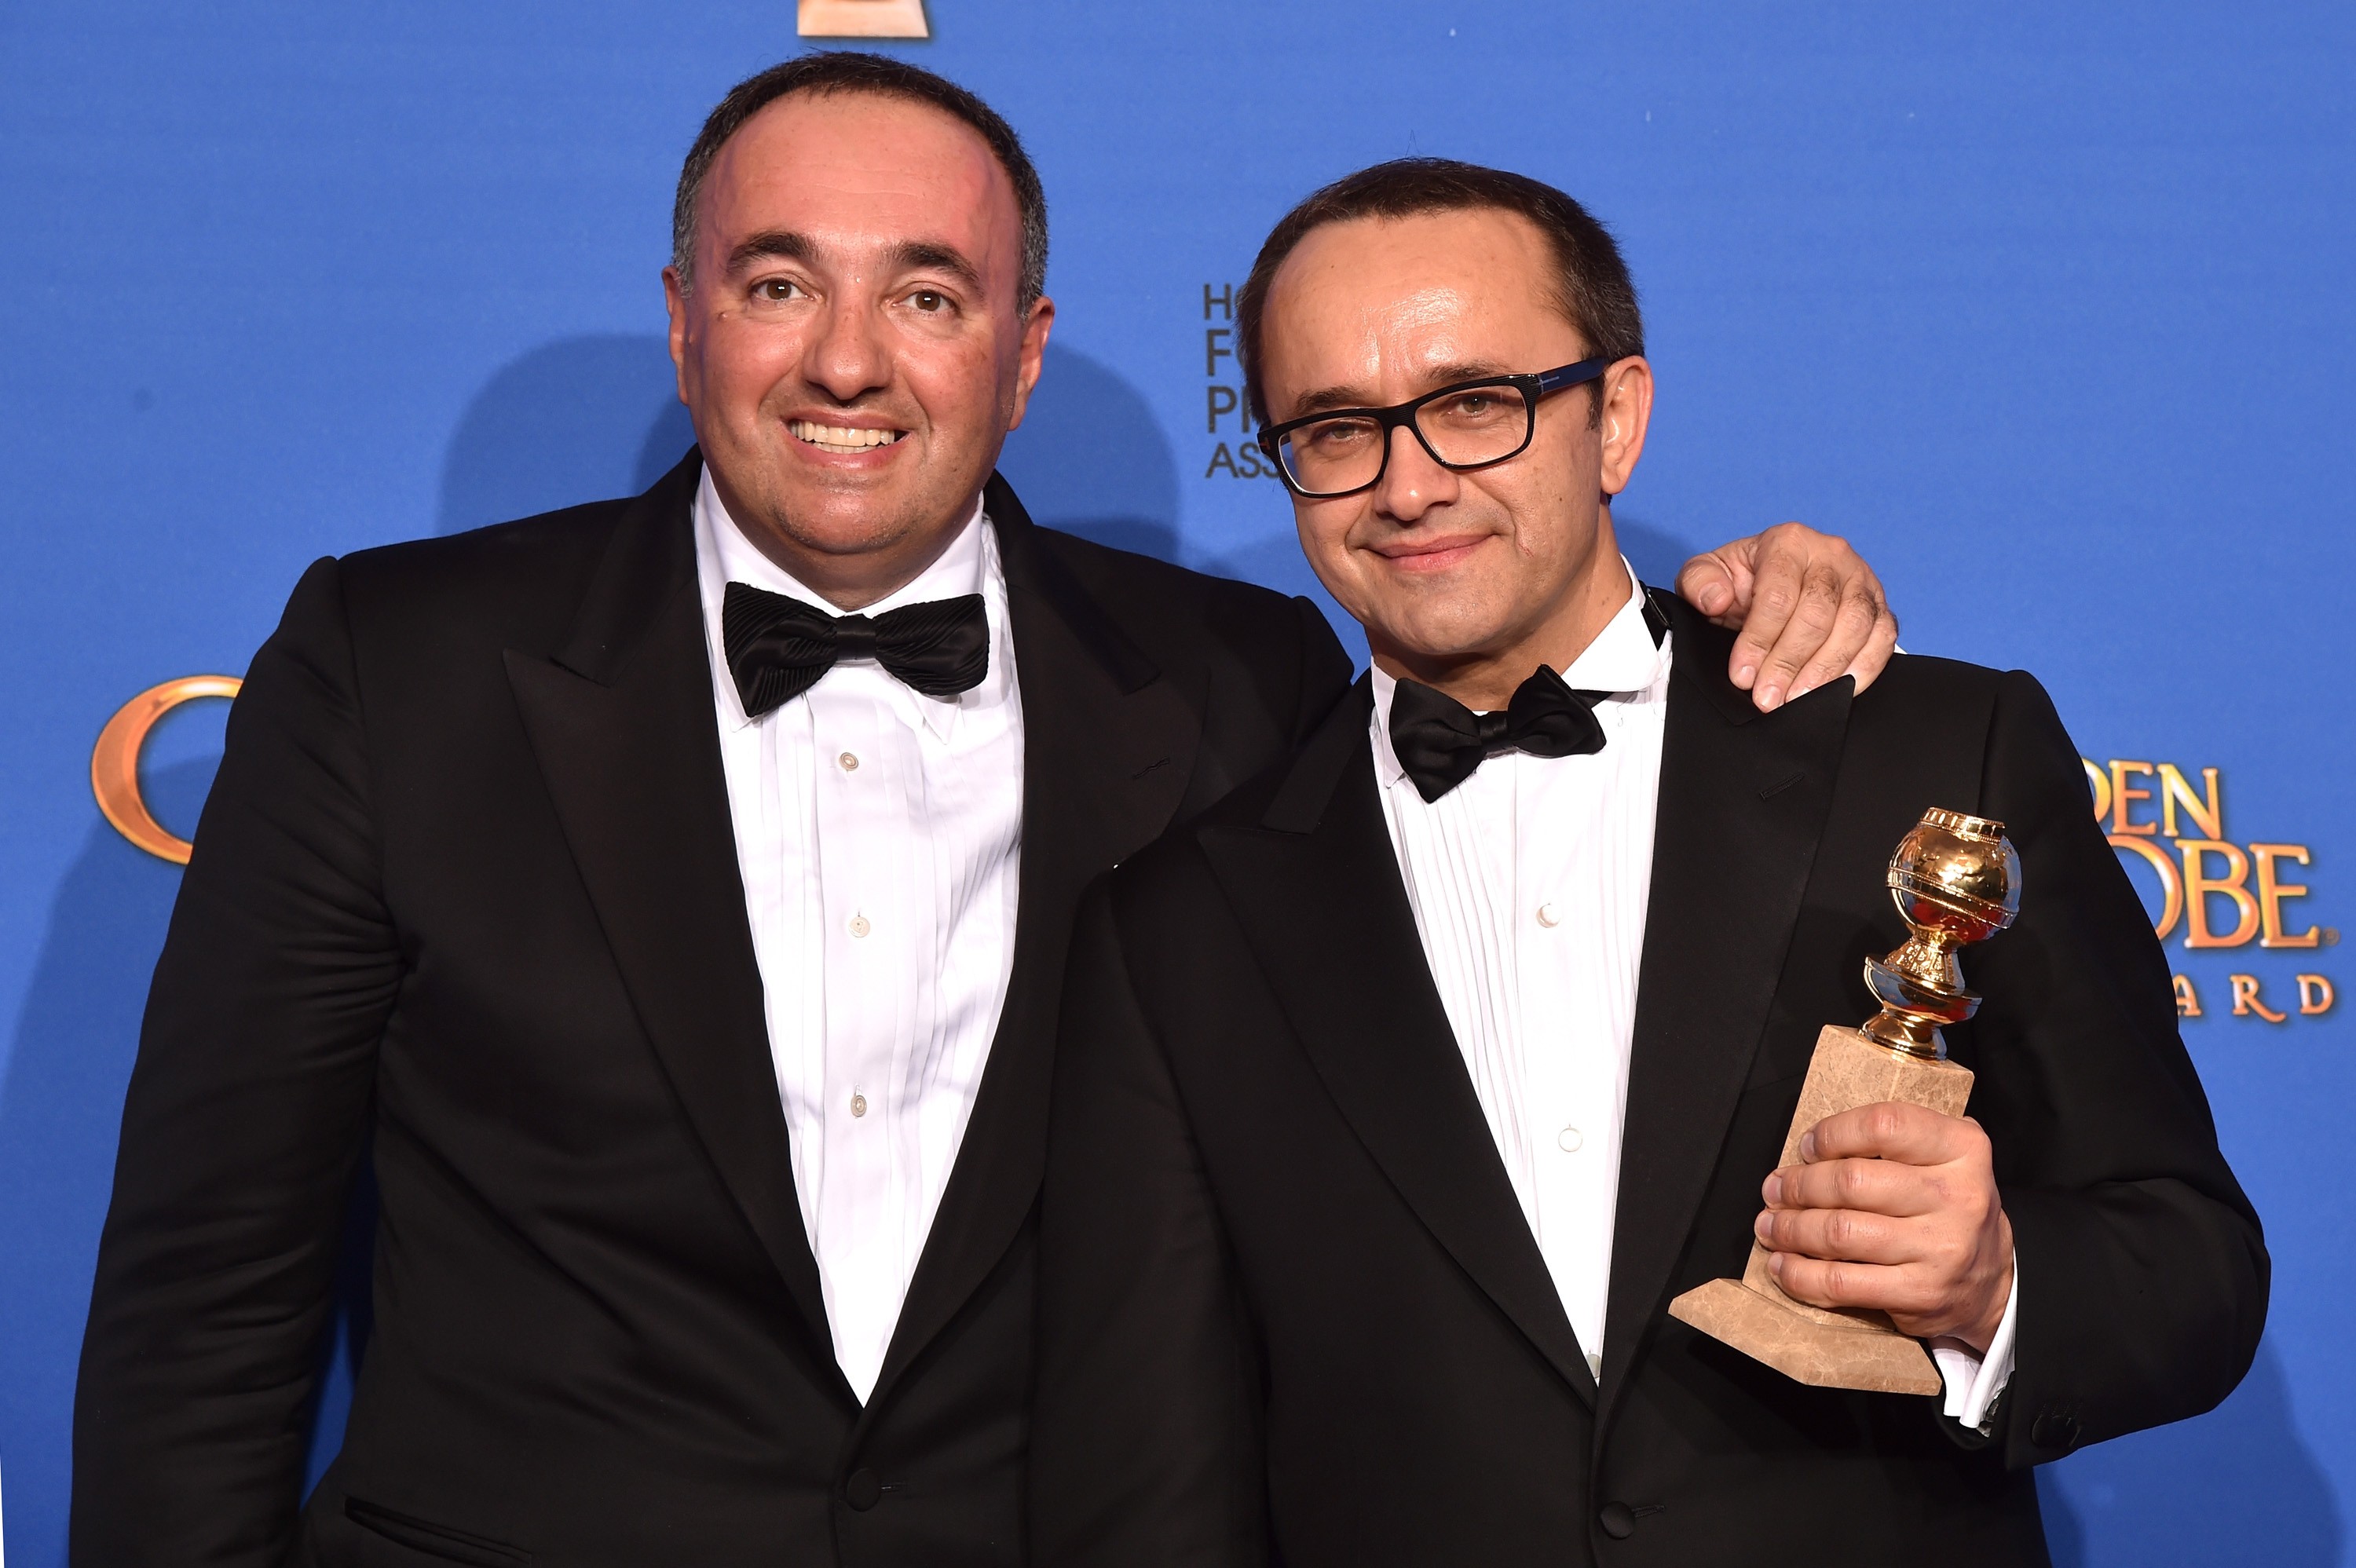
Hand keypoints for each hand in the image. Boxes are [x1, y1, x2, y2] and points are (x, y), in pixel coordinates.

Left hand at [1676, 523, 1899, 709]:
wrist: (1771, 582)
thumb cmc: (1742, 580)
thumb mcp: (1707, 574)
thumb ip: (1699, 581)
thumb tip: (1715, 598)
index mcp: (1788, 541)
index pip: (1778, 595)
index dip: (1759, 640)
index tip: (1742, 675)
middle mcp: (1831, 555)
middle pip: (1817, 614)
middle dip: (1789, 662)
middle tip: (1768, 697)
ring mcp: (1861, 580)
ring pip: (1854, 626)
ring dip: (1825, 670)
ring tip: (1797, 699)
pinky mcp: (1880, 606)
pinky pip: (1884, 637)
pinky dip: (1865, 667)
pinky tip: (1840, 689)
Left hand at [1754, 1101, 2012, 1350]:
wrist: (1994, 1284)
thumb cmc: (1949, 1210)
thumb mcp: (1945, 1159)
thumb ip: (1897, 1139)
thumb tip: (1813, 1145)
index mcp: (1962, 1149)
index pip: (1884, 1125)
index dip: (1833, 1133)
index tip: (1807, 1147)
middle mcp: (1956, 1196)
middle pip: (1850, 1181)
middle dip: (1797, 1185)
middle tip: (1775, 1190)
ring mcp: (1939, 1248)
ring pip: (1838, 1231)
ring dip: (1789, 1228)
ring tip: (1770, 1225)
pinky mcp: (1919, 1293)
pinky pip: (1840, 1282)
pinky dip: (1799, 1274)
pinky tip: (1783, 1265)